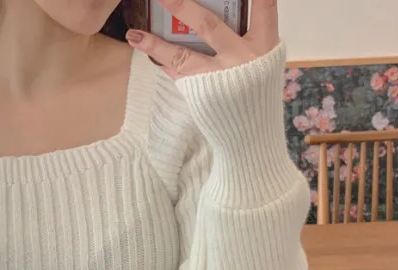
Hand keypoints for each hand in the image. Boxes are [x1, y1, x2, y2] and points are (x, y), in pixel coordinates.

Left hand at [127, 0, 279, 77]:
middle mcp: (239, 57)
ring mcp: (217, 76)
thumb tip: (221, 9)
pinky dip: (159, 59)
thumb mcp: (263, 56)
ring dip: (156, 44)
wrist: (251, 129)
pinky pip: (176, 73)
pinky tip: (141, 44)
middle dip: (183, 7)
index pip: (263, 7)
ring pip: (183, 56)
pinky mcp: (200, 92)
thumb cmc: (256, 86)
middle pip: (209, 26)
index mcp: (263, 43)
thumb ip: (245, 32)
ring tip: (134, 34)